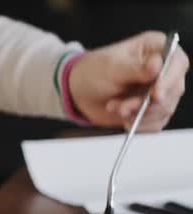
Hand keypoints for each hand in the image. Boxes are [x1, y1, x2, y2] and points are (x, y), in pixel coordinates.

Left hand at [69, 31, 188, 131]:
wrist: (78, 92)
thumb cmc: (92, 72)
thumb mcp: (110, 68)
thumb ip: (135, 69)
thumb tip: (157, 65)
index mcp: (155, 47)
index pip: (176, 62)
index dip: (169, 80)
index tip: (155, 95)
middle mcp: (163, 68)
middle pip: (172, 89)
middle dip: (147, 103)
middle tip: (123, 108)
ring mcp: (160, 90)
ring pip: (165, 108)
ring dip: (139, 114)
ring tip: (115, 109)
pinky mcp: (153, 109)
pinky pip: (157, 122)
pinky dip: (140, 124)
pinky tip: (124, 120)